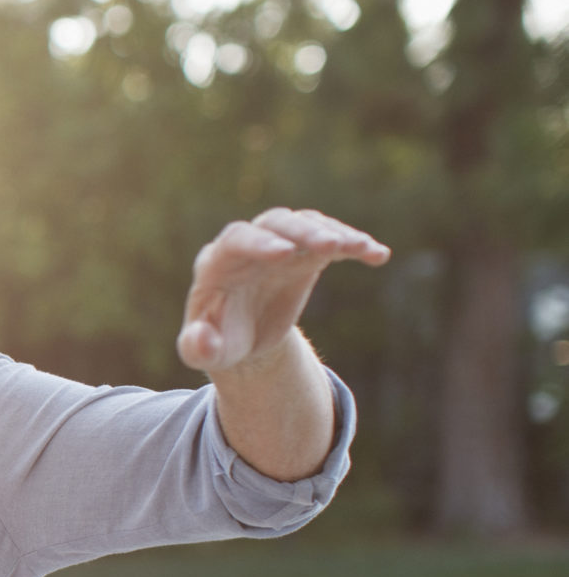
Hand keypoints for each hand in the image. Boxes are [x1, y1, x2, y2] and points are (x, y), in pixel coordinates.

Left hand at [176, 209, 388, 374]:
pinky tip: (378, 255)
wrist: (243, 338)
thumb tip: (201, 340)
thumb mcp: (204, 353)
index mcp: (217, 264)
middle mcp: (249, 246)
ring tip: (359, 247)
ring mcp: (280, 245)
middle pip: (275, 223)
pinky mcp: (306, 253)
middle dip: (301, 232)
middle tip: (330, 246)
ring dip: (332, 232)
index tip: (283, 254)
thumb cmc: (220, 342)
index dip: (258, 244)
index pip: (236, 240)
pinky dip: (354, 243)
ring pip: (305, 224)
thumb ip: (197, 347)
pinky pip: (332, 239)